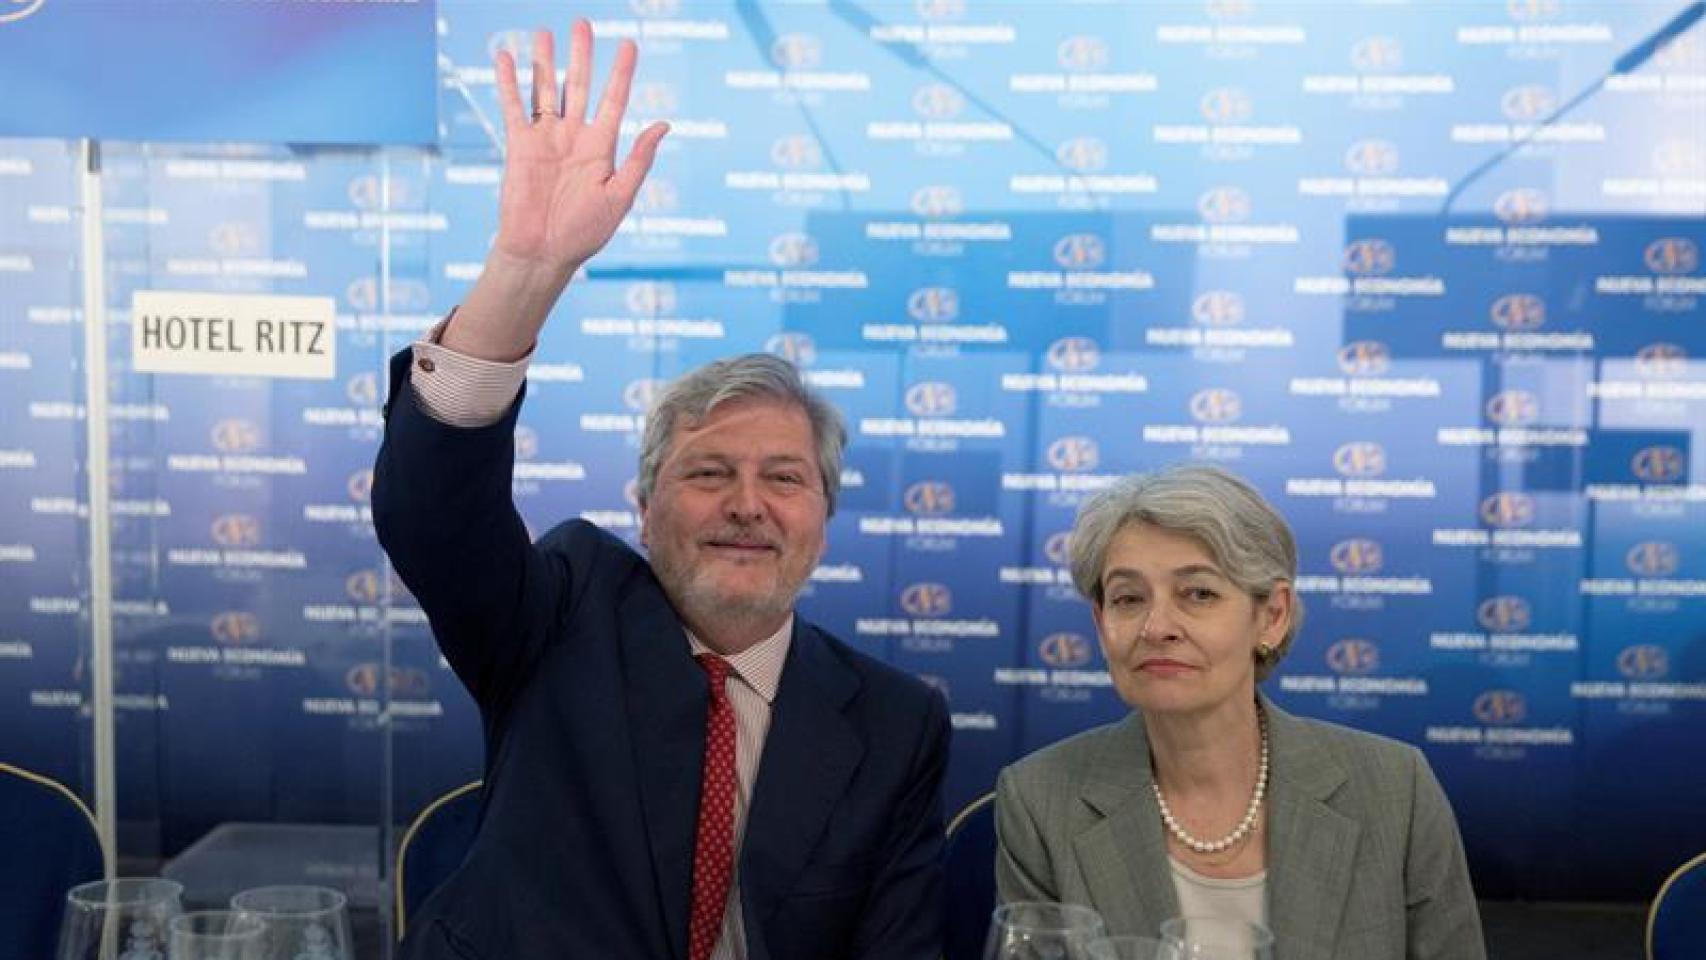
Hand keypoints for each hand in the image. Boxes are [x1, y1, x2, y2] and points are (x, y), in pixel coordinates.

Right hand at [449, 20, 667, 359]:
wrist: (543, 253)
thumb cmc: (585, 233)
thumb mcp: (619, 197)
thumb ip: (639, 159)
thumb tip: (664, 125)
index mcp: (602, 148)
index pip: (614, 100)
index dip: (622, 72)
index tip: (630, 43)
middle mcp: (574, 137)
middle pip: (578, 86)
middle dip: (581, 55)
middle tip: (583, 23)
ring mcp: (546, 139)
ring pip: (545, 90)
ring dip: (544, 62)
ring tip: (544, 33)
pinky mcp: (519, 146)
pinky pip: (514, 107)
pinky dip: (509, 82)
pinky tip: (506, 56)